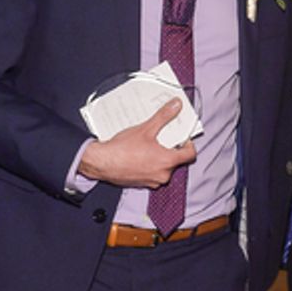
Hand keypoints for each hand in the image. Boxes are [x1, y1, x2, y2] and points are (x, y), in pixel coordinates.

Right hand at [78, 98, 195, 187]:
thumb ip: (164, 117)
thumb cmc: (122, 150)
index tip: (183, 137)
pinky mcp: (142, 184)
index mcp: (167, 162)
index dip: (188, 144)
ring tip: (148, 144)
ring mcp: (152, 181)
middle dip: (170, 148)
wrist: (102, 163)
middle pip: (175, 160)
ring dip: (159, 156)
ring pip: (163, 167)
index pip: (190, 155)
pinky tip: (139, 154)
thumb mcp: (146, 129)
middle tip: (162, 137)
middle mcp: (162, 175)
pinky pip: (151, 172)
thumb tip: (175, 106)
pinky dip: (149, 164)